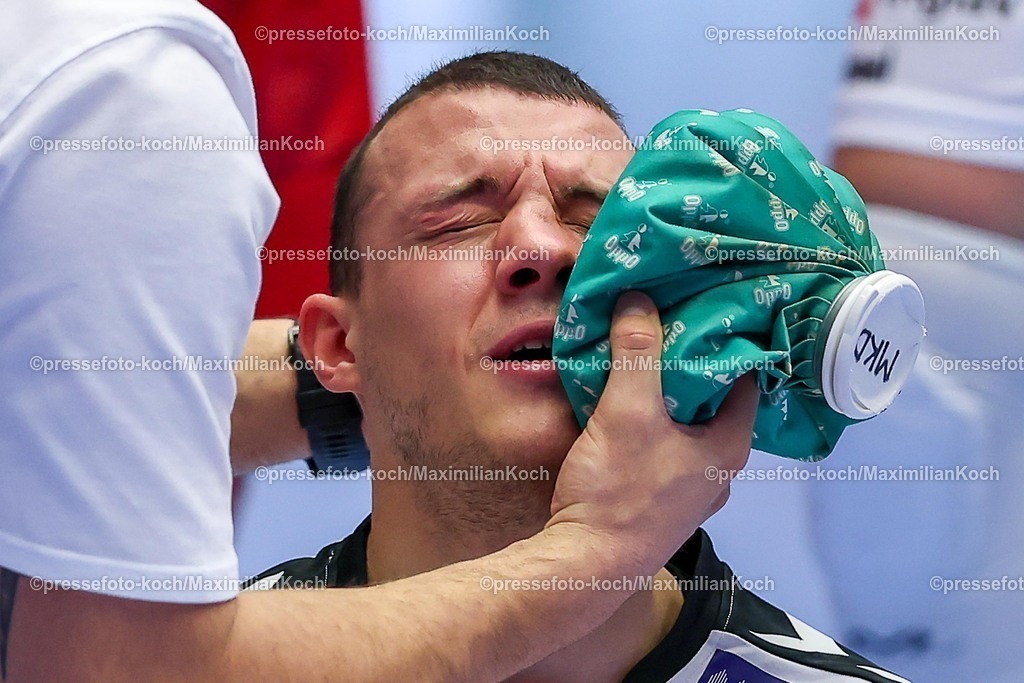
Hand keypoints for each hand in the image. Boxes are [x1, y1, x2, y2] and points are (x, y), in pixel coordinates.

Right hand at [547, 290, 758, 577]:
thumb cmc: (619, 492)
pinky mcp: (657, 506)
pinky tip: (625, 409)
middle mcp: (718, 474)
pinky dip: (652, 426)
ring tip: (645, 360)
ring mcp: (688, 495)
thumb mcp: (627, 411)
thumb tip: (639, 298)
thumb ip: (636, 353)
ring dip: (669, 399)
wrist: (584, 567)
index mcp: (728, 448)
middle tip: (671, 325)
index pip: (746, 381)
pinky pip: (663, 452)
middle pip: (714, 405)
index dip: (729, 343)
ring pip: (687, 431)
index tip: (708, 310)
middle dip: (693, 367)